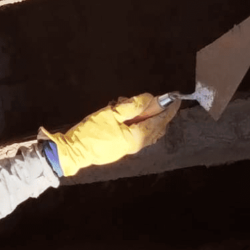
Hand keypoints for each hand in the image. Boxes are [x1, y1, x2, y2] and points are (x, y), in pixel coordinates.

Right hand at [39, 93, 179, 176]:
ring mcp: (129, 147)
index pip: (159, 121)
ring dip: (141, 115)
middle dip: (155, 111)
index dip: (168, 109)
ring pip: (144, 129)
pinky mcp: (121, 147)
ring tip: (124, 103)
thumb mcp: (111, 114)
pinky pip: (135, 132)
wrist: (74, 151)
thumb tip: (149, 98)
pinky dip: (133, 121)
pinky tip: (120, 112)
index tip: (175, 98)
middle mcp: (138, 144)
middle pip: (155, 126)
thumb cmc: (92, 132)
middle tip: (149, 98)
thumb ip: (132, 106)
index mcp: (138, 137)